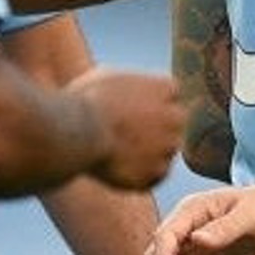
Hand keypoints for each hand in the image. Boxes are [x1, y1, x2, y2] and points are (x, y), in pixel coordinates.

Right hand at [77, 68, 185, 190]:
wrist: (79, 133)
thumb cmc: (85, 101)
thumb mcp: (106, 78)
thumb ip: (127, 84)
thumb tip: (123, 89)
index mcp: (166, 88)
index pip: (171, 96)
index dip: (150, 104)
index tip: (129, 109)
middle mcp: (176, 117)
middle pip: (174, 125)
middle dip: (157, 129)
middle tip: (126, 133)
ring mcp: (168, 147)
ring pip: (165, 152)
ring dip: (148, 153)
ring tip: (116, 151)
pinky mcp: (156, 173)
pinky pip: (153, 176)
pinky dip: (139, 175)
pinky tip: (117, 168)